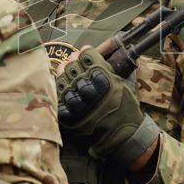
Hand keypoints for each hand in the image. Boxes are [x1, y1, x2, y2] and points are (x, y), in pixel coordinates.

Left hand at [56, 48, 158, 165]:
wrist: (120, 131)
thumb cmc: (125, 106)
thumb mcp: (124, 82)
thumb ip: (112, 67)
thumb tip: (104, 52)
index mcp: (101, 76)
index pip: (86, 55)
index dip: (85, 52)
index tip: (85, 53)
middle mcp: (86, 87)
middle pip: (72, 65)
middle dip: (73, 61)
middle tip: (75, 62)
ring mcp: (75, 101)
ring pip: (62, 79)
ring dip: (64, 74)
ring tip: (68, 73)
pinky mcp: (68, 113)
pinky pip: (58, 96)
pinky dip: (60, 89)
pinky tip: (65, 87)